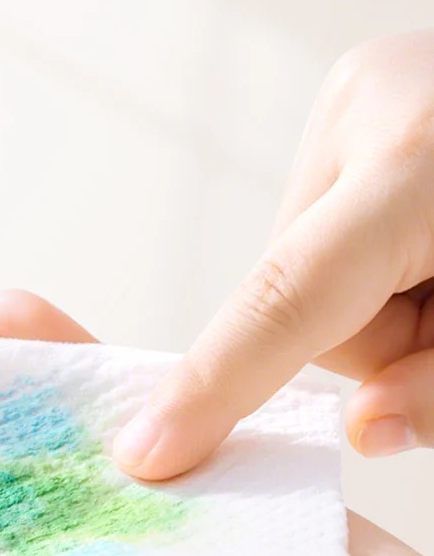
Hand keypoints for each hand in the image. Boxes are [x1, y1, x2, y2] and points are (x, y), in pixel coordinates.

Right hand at [114, 29, 433, 479]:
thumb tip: (363, 433)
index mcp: (415, 156)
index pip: (285, 298)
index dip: (215, 386)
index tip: (149, 453)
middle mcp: (361, 113)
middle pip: (303, 303)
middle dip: (374, 339)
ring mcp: (354, 101)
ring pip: (313, 276)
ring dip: (377, 304)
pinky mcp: (357, 107)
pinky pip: (328, 236)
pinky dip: (373, 265)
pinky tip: (424, 239)